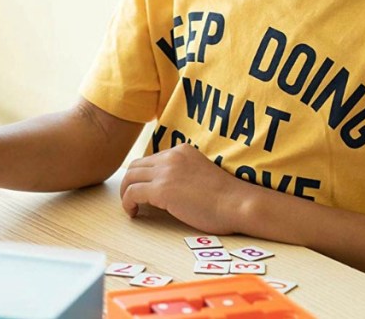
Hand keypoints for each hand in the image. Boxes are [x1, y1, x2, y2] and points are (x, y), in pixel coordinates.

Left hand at [119, 143, 254, 234]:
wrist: (238, 204)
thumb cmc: (226, 198)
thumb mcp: (201, 174)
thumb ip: (183, 174)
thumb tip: (167, 189)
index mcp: (182, 151)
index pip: (151, 159)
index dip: (144, 176)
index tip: (144, 191)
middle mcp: (171, 156)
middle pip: (136, 166)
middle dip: (130, 182)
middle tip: (132, 198)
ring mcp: (165, 172)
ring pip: (130, 177)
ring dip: (126, 192)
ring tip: (131, 206)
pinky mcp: (161, 189)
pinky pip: (131, 193)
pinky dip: (127, 203)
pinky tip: (134, 213)